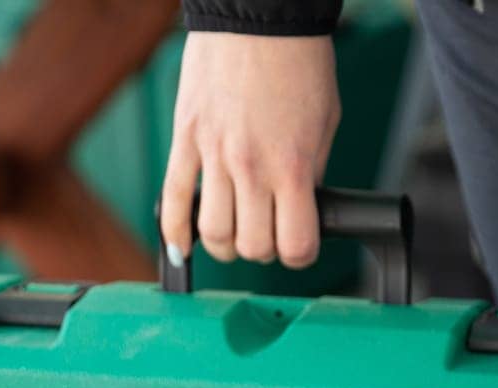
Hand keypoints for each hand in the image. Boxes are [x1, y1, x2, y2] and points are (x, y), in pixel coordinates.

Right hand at [161, 33, 340, 269]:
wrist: (257, 17)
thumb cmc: (298, 63)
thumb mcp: (325, 123)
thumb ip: (311, 172)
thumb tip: (301, 208)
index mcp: (292, 166)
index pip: (296, 246)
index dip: (300, 253)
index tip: (298, 244)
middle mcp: (251, 168)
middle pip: (252, 247)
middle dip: (263, 249)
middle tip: (266, 233)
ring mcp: (213, 156)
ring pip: (213, 233)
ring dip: (224, 245)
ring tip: (232, 234)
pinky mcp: (185, 140)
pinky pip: (172, 200)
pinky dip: (175, 234)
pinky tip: (182, 249)